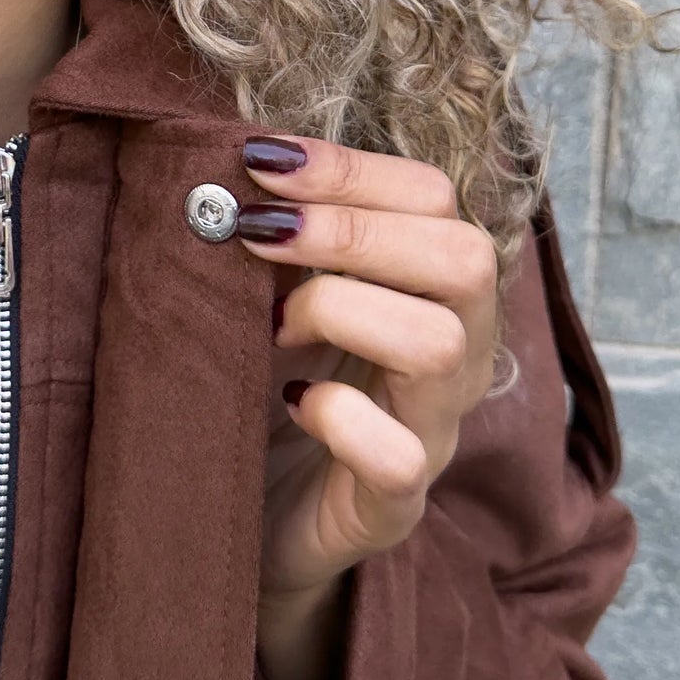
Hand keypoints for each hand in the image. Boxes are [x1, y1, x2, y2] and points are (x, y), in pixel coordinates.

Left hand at [238, 136, 497, 679]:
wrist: (251, 519)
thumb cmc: (264, 384)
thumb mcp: (274, 295)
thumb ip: (271, 236)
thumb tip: (216, 170)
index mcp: (430, 285)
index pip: (434, 197)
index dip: (349, 168)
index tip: (257, 161)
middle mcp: (457, 352)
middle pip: (464, 257)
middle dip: (351, 229)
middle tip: (257, 232)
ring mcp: (435, 429)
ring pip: (443, 344)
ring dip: (340, 309)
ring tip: (272, 325)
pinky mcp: (395, 502)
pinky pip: (399, 456)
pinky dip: (340, 418)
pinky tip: (292, 402)